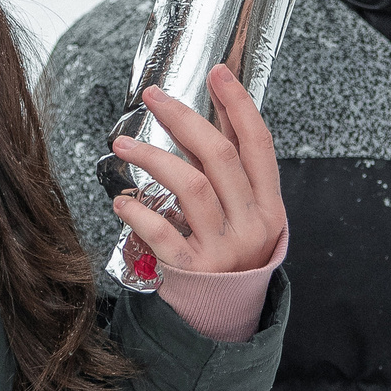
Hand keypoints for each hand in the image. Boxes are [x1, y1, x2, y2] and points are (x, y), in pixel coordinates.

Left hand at [109, 63, 286, 275]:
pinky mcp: (193, 270)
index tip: (217, 73)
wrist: (223, 317)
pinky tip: (122, 201)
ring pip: (191, 186)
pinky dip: (138, 212)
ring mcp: (223, 249)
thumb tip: (206, 115)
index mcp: (269, 206)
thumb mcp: (246, 216)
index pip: (259, 144)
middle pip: (220, 156)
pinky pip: (163, 232)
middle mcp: (251, 225)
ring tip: (123, 145)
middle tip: (153, 97)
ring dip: (153, 157)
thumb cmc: (232, 256)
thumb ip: (230, 173)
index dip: (239, 104)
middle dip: (184, 117)